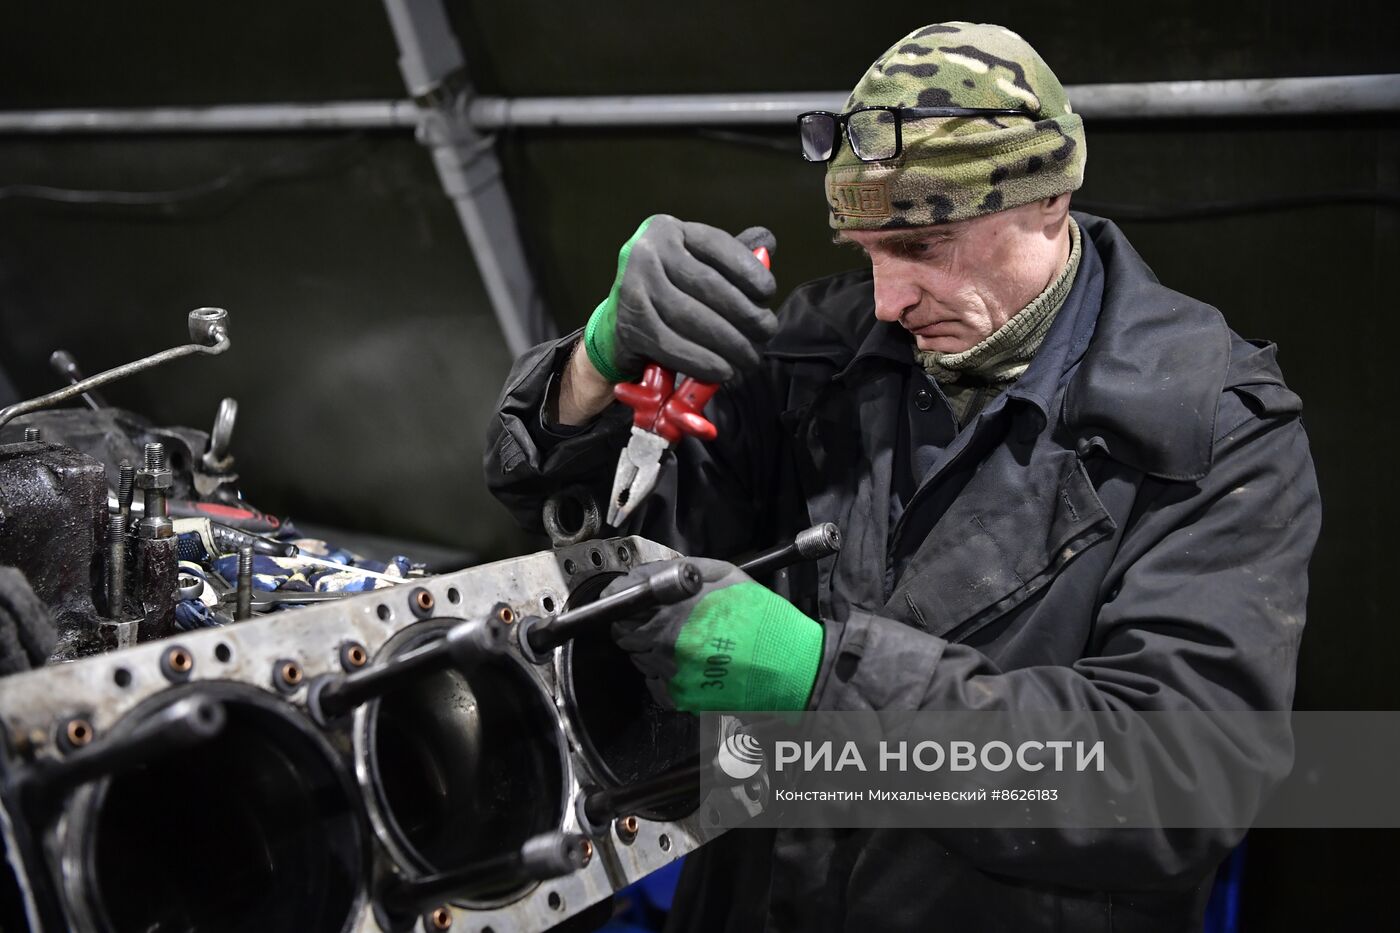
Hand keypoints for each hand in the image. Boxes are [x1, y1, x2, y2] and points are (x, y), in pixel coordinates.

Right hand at [583, 216, 777, 384]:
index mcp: (668, 230)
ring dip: (729, 342)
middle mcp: (646, 252)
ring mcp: (633, 288)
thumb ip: (729, 257)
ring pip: (692, 317)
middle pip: (708, 284)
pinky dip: (702, 361)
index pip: (716, 244)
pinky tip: (723, 371)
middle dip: (745, 313)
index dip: (748, 269)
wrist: (619, 329)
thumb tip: (767, 244)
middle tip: (766, 333)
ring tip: (750, 357)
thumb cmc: (669, 294)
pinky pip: (673, 345)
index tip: (769, 293)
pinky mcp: (629, 324)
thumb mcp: (696, 266)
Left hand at [606, 558, 823, 712]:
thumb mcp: (723, 573)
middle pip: (625, 633)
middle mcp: (664, 645)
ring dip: (651, 648)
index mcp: (671, 611)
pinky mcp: (680, 698)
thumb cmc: (760, 617)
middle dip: (635, 622)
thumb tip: (646, 572)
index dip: (620, 594)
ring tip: (685, 640)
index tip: (624, 593)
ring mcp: (670, 675)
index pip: (619, 601)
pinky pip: (656, 684)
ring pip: (640, 659)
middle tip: (660, 617)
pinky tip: (689, 663)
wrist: (788, 664)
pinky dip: (664, 674)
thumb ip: (679, 569)